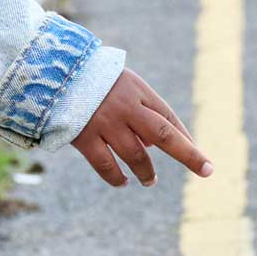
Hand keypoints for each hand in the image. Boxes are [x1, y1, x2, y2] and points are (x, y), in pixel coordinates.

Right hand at [73, 69, 211, 187]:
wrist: (51, 72)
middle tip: (205, 171)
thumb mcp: (119, 85)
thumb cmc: (89, 80)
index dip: (185, 138)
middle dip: (188, 155)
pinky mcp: (84, 137)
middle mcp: (125, 107)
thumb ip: (138, 109)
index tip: (200, 157)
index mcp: (136, 90)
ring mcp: (105, 123)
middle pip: (164, 136)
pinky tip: (122, 182)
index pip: (168, 116)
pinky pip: (106, 165)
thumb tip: (152, 145)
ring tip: (149, 180)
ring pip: (136, 156)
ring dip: (147, 172)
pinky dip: (117, 177)